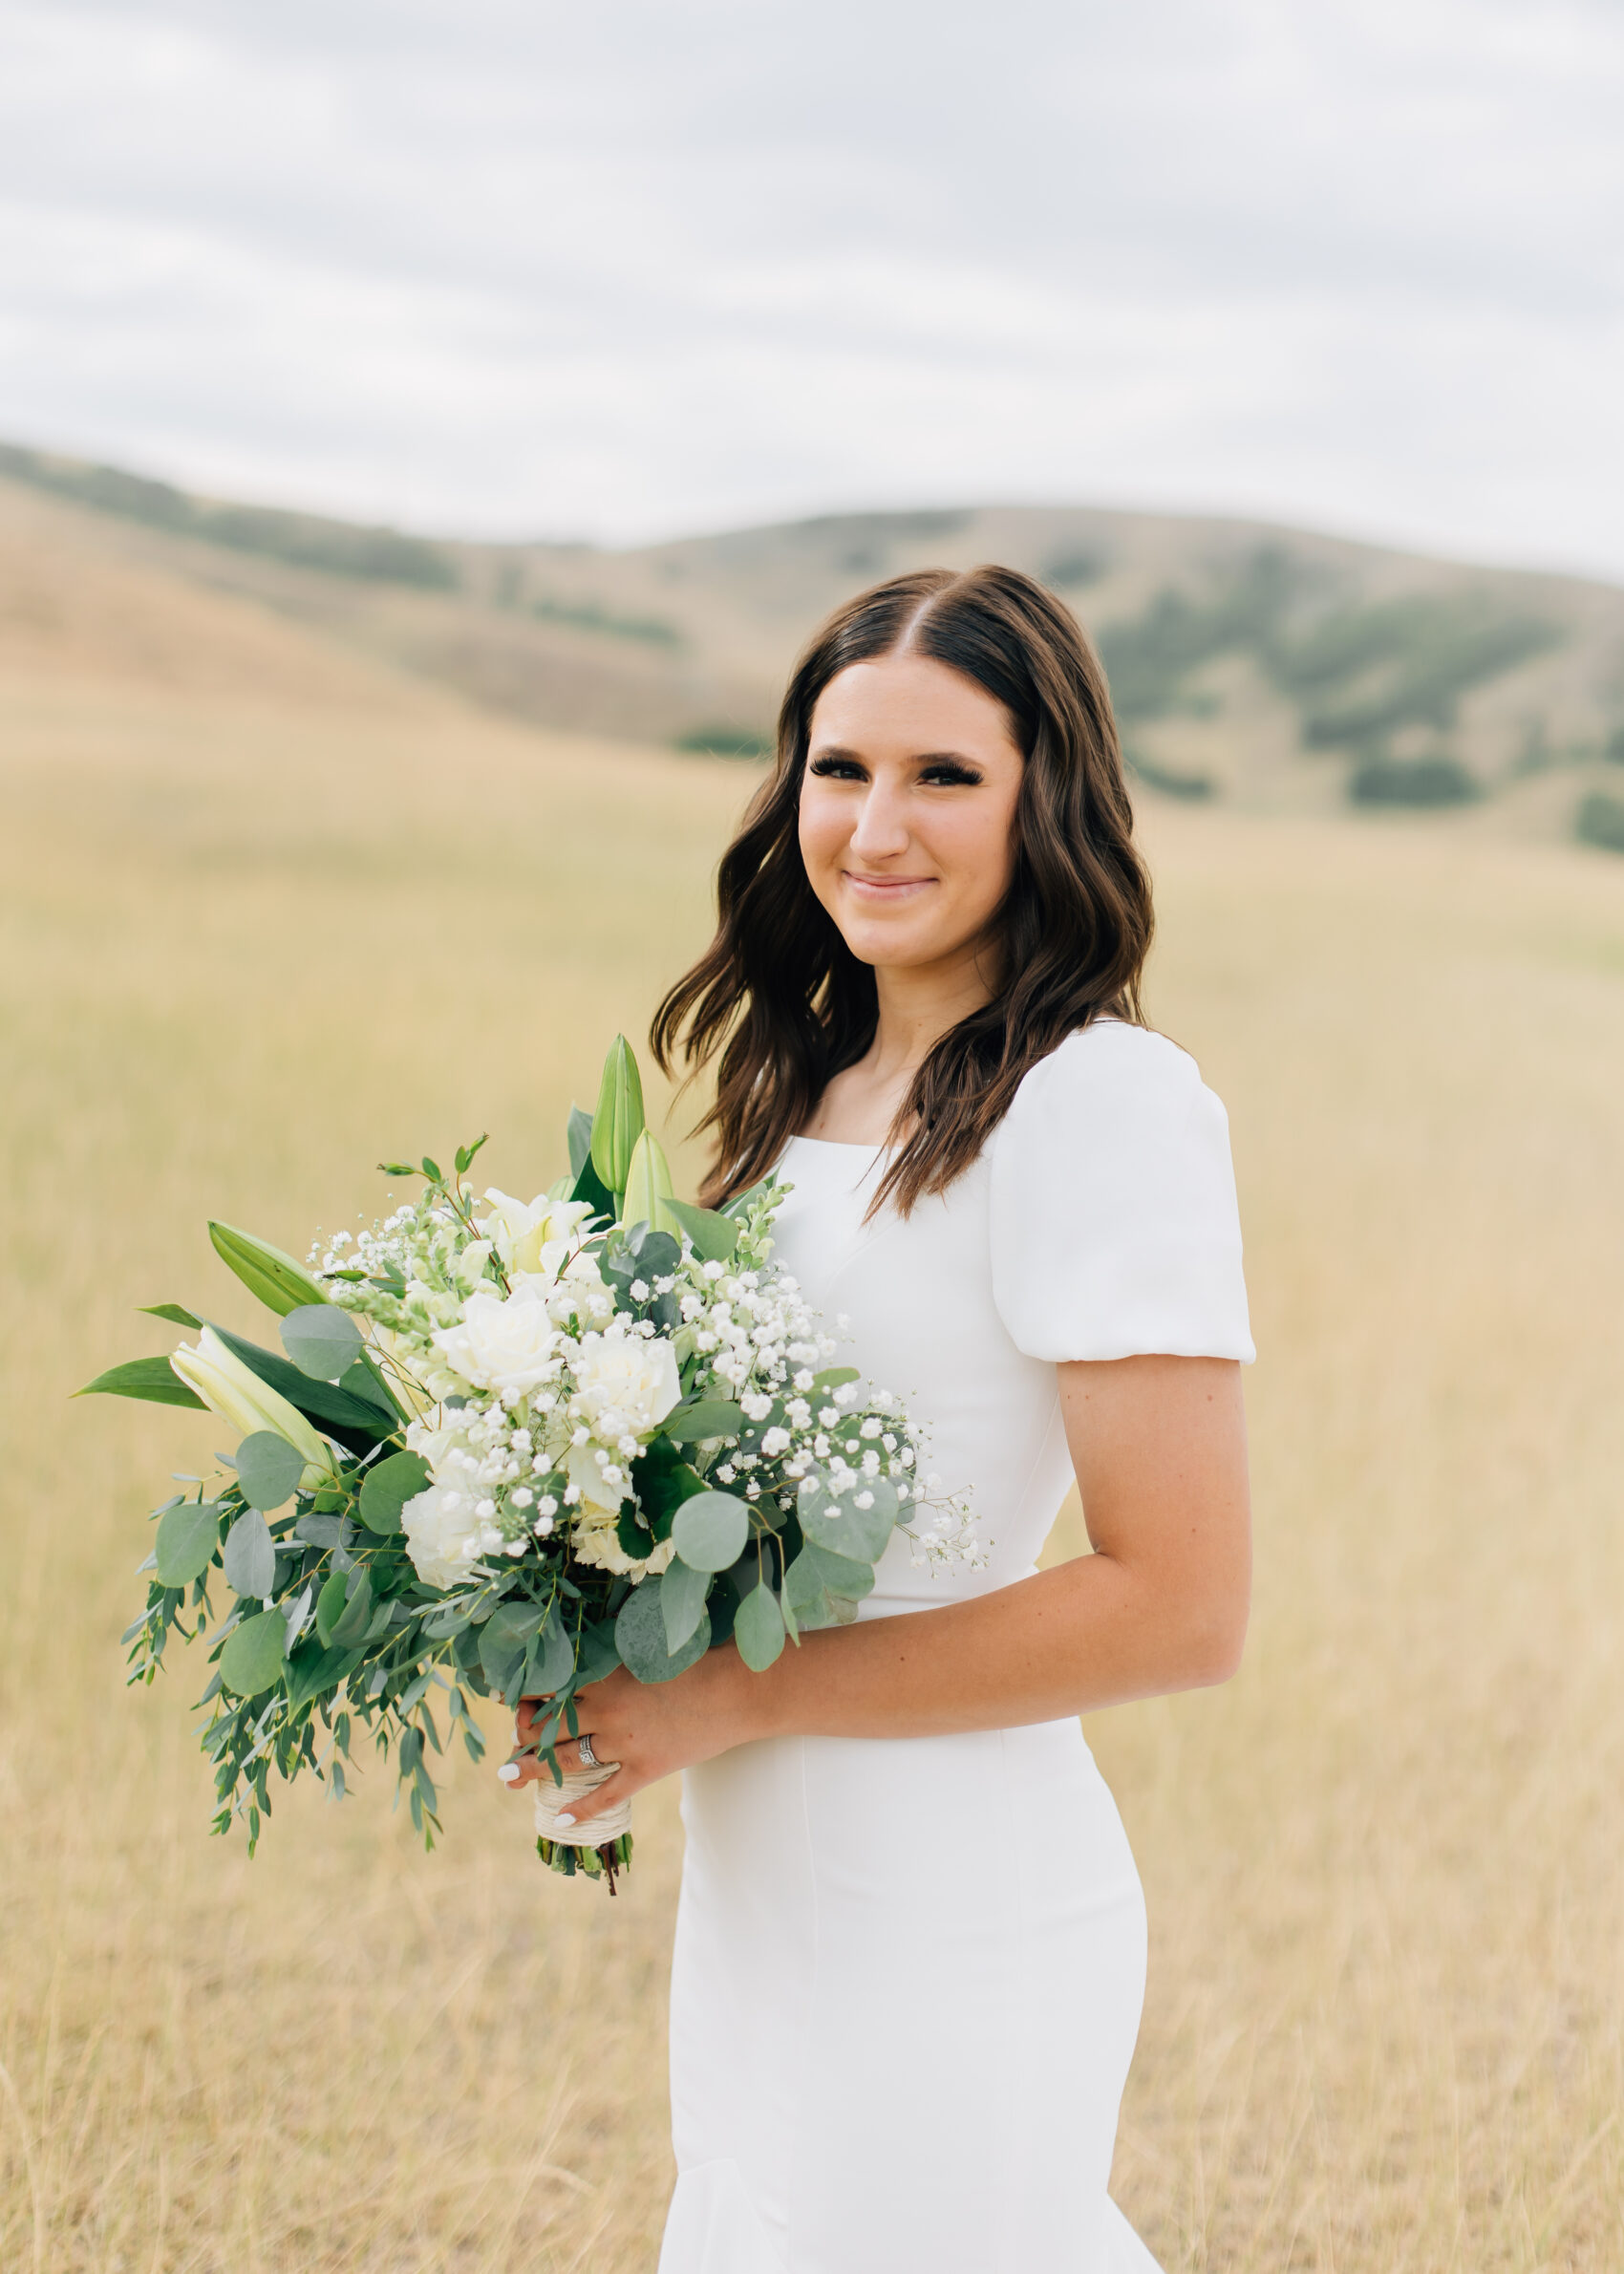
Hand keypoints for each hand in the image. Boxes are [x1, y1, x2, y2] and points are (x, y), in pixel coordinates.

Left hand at [500, 1645, 760, 1829]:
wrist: (738, 1691)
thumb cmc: (699, 1661)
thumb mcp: (650, 1652)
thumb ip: (617, 1659)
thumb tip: (592, 1658)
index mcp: (606, 1675)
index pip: (551, 1687)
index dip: (527, 1695)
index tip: (512, 1698)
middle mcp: (608, 1709)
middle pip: (550, 1725)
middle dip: (523, 1734)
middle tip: (511, 1739)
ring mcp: (625, 1743)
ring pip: (567, 1759)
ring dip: (533, 1768)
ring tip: (509, 1776)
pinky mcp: (646, 1768)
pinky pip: (605, 1795)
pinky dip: (581, 1810)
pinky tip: (559, 1819)